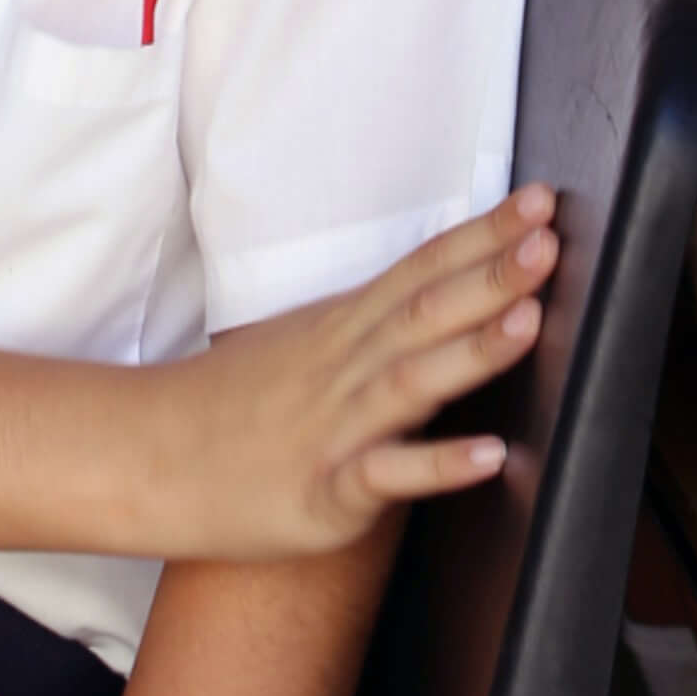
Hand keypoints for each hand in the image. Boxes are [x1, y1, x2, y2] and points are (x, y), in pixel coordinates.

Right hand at [168, 193, 561, 552]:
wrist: (149, 458)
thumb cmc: (235, 404)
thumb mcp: (306, 342)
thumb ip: (377, 323)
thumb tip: (449, 295)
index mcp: (345, 326)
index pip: (423, 268)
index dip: (482, 234)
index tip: (540, 203)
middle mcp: (345, 366)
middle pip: (425, 311)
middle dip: (490, 275)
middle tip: (548, 240)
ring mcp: (335, 428)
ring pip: (411, 381)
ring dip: (473, 350)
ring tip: (530, 322)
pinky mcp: (325, 492)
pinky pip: (385, 475)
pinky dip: (437, 465)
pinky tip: (490, 457)